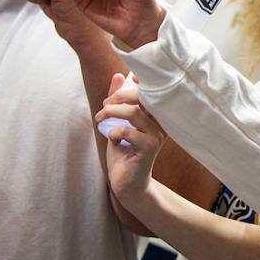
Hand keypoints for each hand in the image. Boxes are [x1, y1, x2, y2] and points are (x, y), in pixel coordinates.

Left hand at [95, 73, 166, 204]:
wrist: (126, 183)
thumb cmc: (124, 152)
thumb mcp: (118, 122)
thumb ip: (118, 101)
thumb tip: (118, 76)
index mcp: (156, 116)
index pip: (153, 91)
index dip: (142, 82)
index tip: (130, 79)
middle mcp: (160, 124)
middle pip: (144, 98)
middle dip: (120, 96)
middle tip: (104, 103)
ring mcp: (156, 136)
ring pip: (134, 113)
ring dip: (111, 112)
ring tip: (99, 118)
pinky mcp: (148, 149)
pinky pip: (126, 132)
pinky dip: (113, 132)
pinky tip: (112, 139)